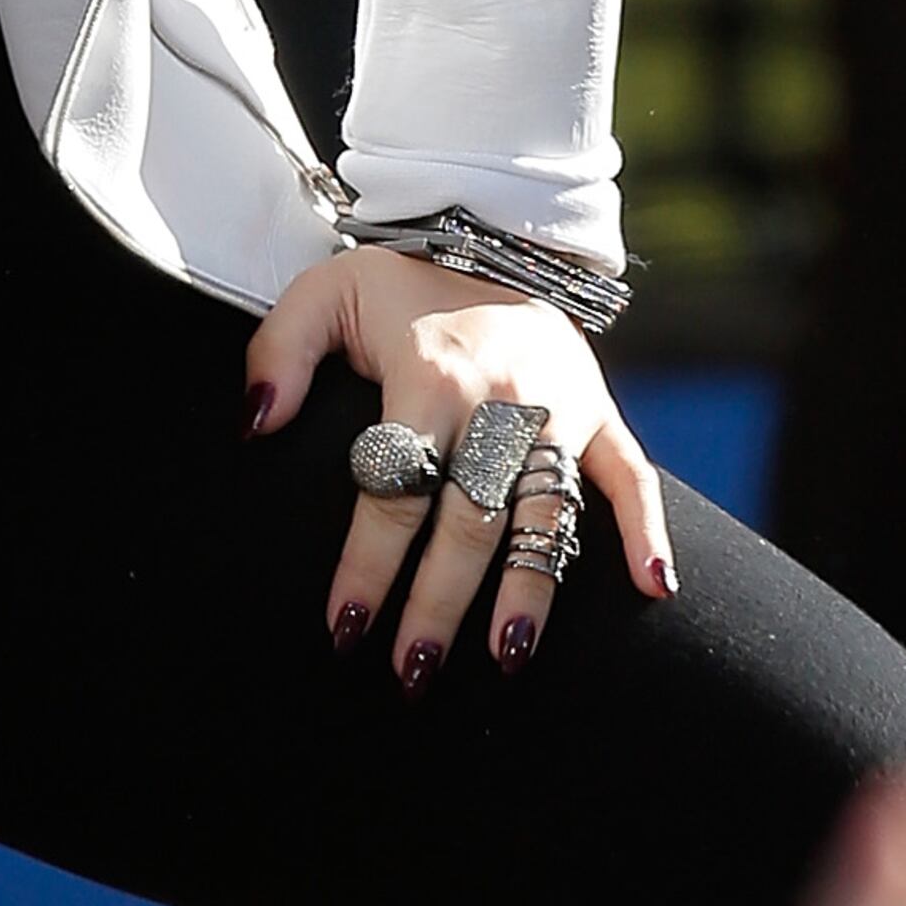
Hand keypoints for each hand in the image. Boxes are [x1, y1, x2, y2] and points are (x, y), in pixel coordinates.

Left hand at [243, 244, 671, 681]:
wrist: (494, 232)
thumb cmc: (397, 281)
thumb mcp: (323, 293)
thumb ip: (276, 355)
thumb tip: (252, 425)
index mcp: (428, 377)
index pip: (393, 489)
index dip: (367, 564)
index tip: (343, 627)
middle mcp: (501, 400)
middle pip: (469, 521)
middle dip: (439, 603)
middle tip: (411, 672)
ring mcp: (559, 409)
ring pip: (548, 515)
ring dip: (531, 592)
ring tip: (506, 660)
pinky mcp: (600, 412)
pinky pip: (631, 475)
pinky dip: (645, 529)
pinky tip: (653, 590)